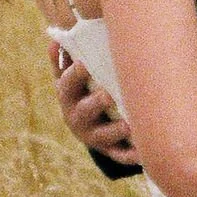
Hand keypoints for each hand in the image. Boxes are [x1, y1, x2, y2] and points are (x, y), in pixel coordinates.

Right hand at [54, 42, 140, 169]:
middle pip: (84, 111)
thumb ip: (62, 60)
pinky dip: (131, 156)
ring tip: (129, 125)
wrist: (85, 126)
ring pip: (102, 135)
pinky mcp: (109, 150)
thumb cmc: (80, 92)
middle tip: (107, 96)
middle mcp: (77, 118)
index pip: (66, 85)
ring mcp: (93, 135)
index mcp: (68, 97)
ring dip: (115, 130)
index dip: (74, 75)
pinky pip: (119, 155)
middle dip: (95, 104)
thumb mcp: (68, 77)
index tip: (85, 64)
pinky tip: (143, 154)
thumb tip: (54, 41)